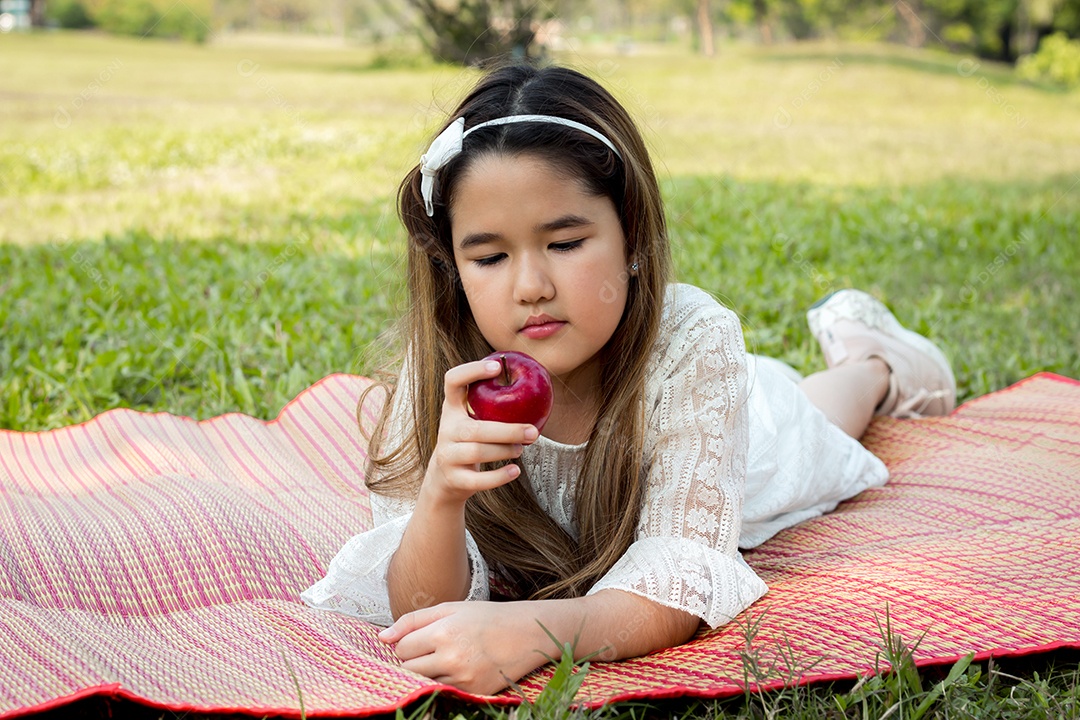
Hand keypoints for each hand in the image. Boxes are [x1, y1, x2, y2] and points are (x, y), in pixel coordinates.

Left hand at [379, 601, 552, 694]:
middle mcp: (452, 658)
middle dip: (413, 659)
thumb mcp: (450, 609)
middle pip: (408, 668)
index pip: (402, 648)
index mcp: (444, 632)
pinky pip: (443, 691)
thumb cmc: (486, 617)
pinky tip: (457, 668)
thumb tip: (381, 638)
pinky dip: (444, 682)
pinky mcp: (473, 692)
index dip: (408, 642)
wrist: (526, 633)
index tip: (422, 638)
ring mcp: (463, 679)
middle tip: (432, 648)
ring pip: (423, 682)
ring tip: (446, 657)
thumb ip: (412, 620)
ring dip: (427, 672)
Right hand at [424, 360, 539, 506]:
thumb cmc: (469, 442)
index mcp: (452, 409)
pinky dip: (498, 477)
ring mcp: (447, 455)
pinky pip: (478, 480)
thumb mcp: (472, 421)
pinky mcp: (454, 478)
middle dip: (507, 431)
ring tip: (521, 449)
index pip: (452, 381)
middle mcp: (447, 429)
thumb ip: (492, 407)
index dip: (471, 371)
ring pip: (477, 452)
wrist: (445, 478)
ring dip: (505, 450)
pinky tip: (514, 471)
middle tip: (532, 432)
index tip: (497, 366)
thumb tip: (534, 388)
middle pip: (474, 429)